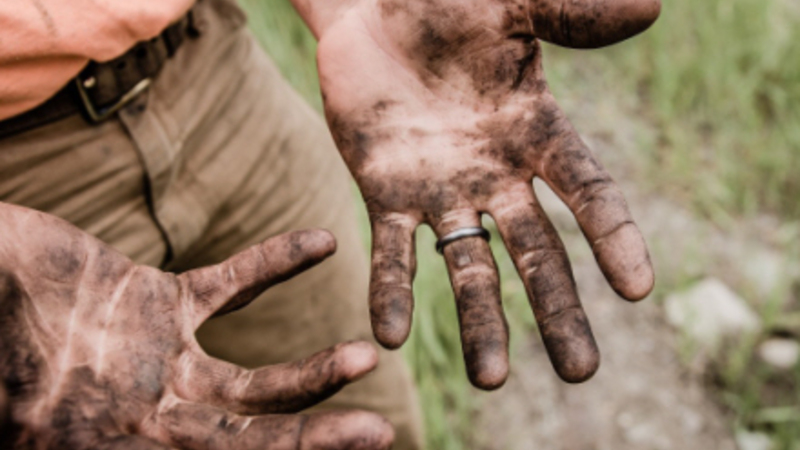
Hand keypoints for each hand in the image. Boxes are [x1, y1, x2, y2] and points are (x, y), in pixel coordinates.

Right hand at [0, 203, 392, 449]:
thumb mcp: (16, 413)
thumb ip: (75, 428)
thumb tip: (129, 442)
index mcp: (121, 445)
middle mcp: (152, 414)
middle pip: (250, 437)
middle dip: (313, 439)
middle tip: (380, 434)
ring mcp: (159, 360)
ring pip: (253, 378)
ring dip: (312, 370)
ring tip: (366, 356)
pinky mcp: (157, 302)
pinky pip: (231, 283)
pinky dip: (275, 263)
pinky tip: (321, 243)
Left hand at [311, 0, 658, 388]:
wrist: (373, 11)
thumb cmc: (447, 5)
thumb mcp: (511, 6)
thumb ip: (570, 14)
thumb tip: (649, 7)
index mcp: (535, 132)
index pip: (586, 191)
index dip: (613, 236)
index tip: (639, 289)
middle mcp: (495, 174)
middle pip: (536, 251)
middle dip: (556, 310)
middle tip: (580, 373)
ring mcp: (441, 191)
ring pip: (466, 266)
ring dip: (479, 321)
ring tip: (488, 380)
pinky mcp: (385, 194)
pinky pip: (390, 251)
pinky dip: (391, 291)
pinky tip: (389, 336)